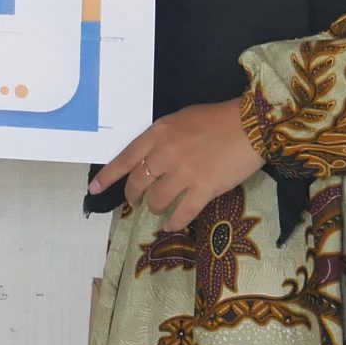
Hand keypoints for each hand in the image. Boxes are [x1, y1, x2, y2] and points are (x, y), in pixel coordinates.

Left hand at [89, 101, 263, 231]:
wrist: (251, 125)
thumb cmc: (217, 119)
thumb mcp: (181, 119)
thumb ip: (163, 138)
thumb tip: (152, 158)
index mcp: (158, 134)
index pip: (125, 158)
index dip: (108, 177)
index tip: (94, 190)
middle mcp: (165, 154)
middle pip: (138, 182)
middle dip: (133, 196)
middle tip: (136, 202)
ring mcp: (184, 173)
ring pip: (157, 200)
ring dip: (155, 208)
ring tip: (159, 211)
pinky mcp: (203, 189)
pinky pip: (181, 213)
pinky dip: (174, 222)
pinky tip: (171, 225)